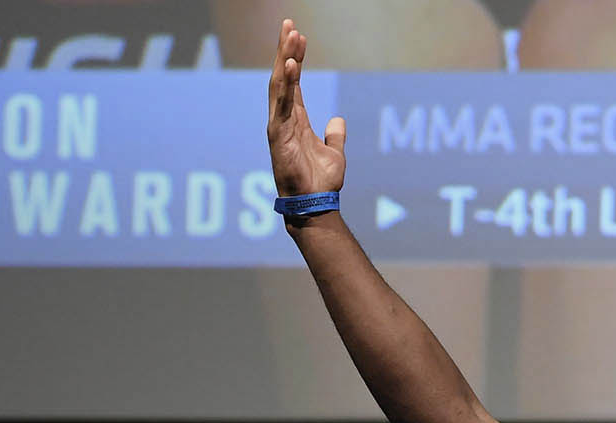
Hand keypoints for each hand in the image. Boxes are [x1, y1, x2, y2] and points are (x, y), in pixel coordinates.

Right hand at [266, 18, 345, 197]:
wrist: (314, 204)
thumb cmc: (320, 182)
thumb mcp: (334, 153)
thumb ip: (335, 136)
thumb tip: (338, 121)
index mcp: (295, 120)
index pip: (293, 83)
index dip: (295, 59)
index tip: (299, 36)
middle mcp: (283, 119)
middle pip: (283, 77)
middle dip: (285, 50)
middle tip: (290, 25)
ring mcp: (278, 125)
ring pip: (280, 85)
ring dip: (285, 59)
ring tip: (291, 36)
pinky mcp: (277, 135)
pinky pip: (282, 104)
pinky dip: (287, 84)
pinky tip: (291, 65)